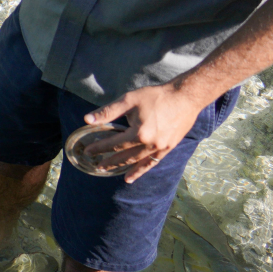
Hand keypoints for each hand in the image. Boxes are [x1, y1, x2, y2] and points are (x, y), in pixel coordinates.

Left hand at [81, 83, 205, 181]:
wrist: (185, 97)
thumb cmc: (156, 96)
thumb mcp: (129, 100)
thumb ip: (108, 111)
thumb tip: (87, 119)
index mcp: (138, 133)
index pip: (114, 144)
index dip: (100, 148)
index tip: (88, 151)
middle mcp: (149, 144)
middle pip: (125, 156)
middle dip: (110, 161)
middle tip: (98, 166)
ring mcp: (160, 148)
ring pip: (138, 162)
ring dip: (125, 168)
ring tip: (112, 172)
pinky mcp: (169, 148)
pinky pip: (153, 162)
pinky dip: (142, 169)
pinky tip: (134, 175)